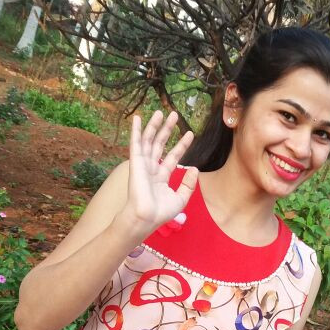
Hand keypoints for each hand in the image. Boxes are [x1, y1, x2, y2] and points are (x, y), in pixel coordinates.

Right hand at [122, 110, 198, 234]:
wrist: (146, 217)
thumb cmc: (161, 212)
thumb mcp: (181, 198)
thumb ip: (188, 184)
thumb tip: (195, 169)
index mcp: (161, 177)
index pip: (172, 156)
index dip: (181, 145)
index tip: (190, 133)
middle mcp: (151, 169)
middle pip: (160, 144)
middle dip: (167, 130)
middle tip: (175, 115)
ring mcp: (143, 165)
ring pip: (149, 141)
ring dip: (154, 126)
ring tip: (161, 112)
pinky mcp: (135, 162)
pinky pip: (136, 143)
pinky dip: (137, 131)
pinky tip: (138, 118)